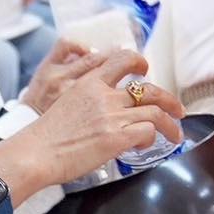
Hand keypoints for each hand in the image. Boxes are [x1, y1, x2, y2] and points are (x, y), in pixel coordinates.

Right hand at [5, 49, 185, 185]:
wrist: (36, 153)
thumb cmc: (46, 136)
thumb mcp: (66, 102)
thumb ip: (90, 100)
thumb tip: (108, 111)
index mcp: (89, 83)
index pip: (121, 60)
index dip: (139, 62)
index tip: (145, 70)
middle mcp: (103, 96)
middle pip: (149, 90)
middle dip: (169, 99)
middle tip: (178, 109)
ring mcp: (111, 117)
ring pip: (155, 113)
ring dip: (170, 124)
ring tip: (175, 134)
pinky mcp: (115, 139)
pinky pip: (147, 132)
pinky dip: (151, 139)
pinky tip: (144, 146)